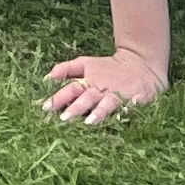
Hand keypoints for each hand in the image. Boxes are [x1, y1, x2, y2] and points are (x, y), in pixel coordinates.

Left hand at [42, 45, 164, 124]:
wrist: (139, 63)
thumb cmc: (108, 68)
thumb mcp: (85, 64)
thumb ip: (66, 69)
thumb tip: (46, 78)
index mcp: (88, 81)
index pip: (71, 88)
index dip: (59, 97)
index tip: (45, 107)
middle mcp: (101, 89)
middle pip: (86, 97)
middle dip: (76, 108)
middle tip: (64, 118)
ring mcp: (117, 94)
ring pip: (107, 103)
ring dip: (99, 112)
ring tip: (89, 122)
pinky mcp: (134, 99)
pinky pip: (131, 105)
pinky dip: (129, 107)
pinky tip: (127, 110)